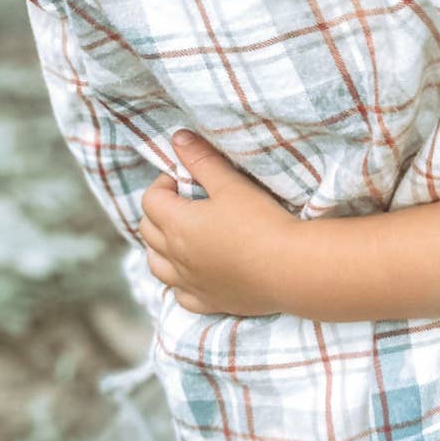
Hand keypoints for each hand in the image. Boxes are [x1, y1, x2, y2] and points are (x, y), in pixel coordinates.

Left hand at [140, 132, 299, 315]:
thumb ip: (203, 161)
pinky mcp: (208, 302)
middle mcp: (175, 256)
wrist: (291, 269)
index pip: (151, 199)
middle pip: (148, 231)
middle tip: (185, 202)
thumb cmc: (263, 222)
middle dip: (160, 212)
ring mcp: (189, 283)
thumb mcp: (232, 185)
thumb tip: (178, 138)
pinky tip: (194, 273)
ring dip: (161, 248)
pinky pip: (180, 295)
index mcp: (177, 223)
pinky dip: (179, 282)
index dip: (164, 184)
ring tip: (182, 237)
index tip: (186, 179)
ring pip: (156, 265)